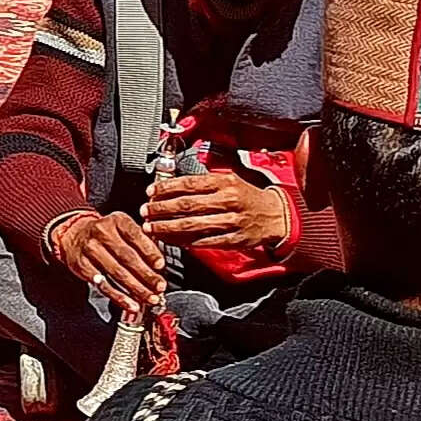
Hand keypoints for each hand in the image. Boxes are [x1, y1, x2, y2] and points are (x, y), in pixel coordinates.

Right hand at [46, 209, 170, 312]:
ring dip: (136, 289)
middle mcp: (102, 232)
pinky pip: (103, 285)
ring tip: (149, 298)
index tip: (160, 265)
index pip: (136, 236)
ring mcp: (90, 249)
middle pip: (127, 257)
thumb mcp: (124, 228)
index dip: (150, 252)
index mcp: (117, 220)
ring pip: (116, 273)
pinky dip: (119, 297)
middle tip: (159, 287)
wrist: (75, 234)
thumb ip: (142, 242)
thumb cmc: (107, 233)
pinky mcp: (82, 266)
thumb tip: (159, 266)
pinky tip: (130, 304)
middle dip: (146, 275)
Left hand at [145, 167, 293, 259]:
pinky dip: (184, 242)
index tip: (151, 192)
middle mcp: (228, 201)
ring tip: (152, 228)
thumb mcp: (229, 179)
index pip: (189, 183)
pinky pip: (203, 242)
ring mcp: (231, 222)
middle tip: (146, 211)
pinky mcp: (233, 240)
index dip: (166, 188)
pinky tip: (171, 240)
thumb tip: (172, 185)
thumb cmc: (247, 196)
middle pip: (187, 205)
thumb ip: (203, 181)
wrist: (275, 215)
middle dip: (161, 209)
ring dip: (168, 227)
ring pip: (193, 226)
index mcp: (224, 182)